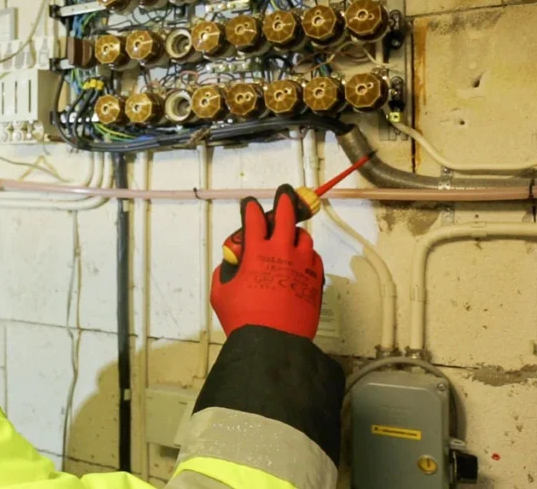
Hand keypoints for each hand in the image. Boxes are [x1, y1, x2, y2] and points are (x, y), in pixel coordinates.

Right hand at [211, 184, 324, 339]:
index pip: (253, 219)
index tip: (249, 204)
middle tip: (285, 193)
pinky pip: (314, 259)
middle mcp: (282, 252)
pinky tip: (301, 260)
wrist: (273, 343)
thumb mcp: (221, 293)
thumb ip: (226, 273)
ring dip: (296, 232)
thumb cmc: (244, 319)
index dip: (249, 208)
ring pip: (304, 237)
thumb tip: (232, 265)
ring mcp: (302, 265)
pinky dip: (307, 255)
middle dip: (284, 201)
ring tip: (291, 235)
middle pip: (286, 216)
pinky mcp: (315, 279)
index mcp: (256, 252)